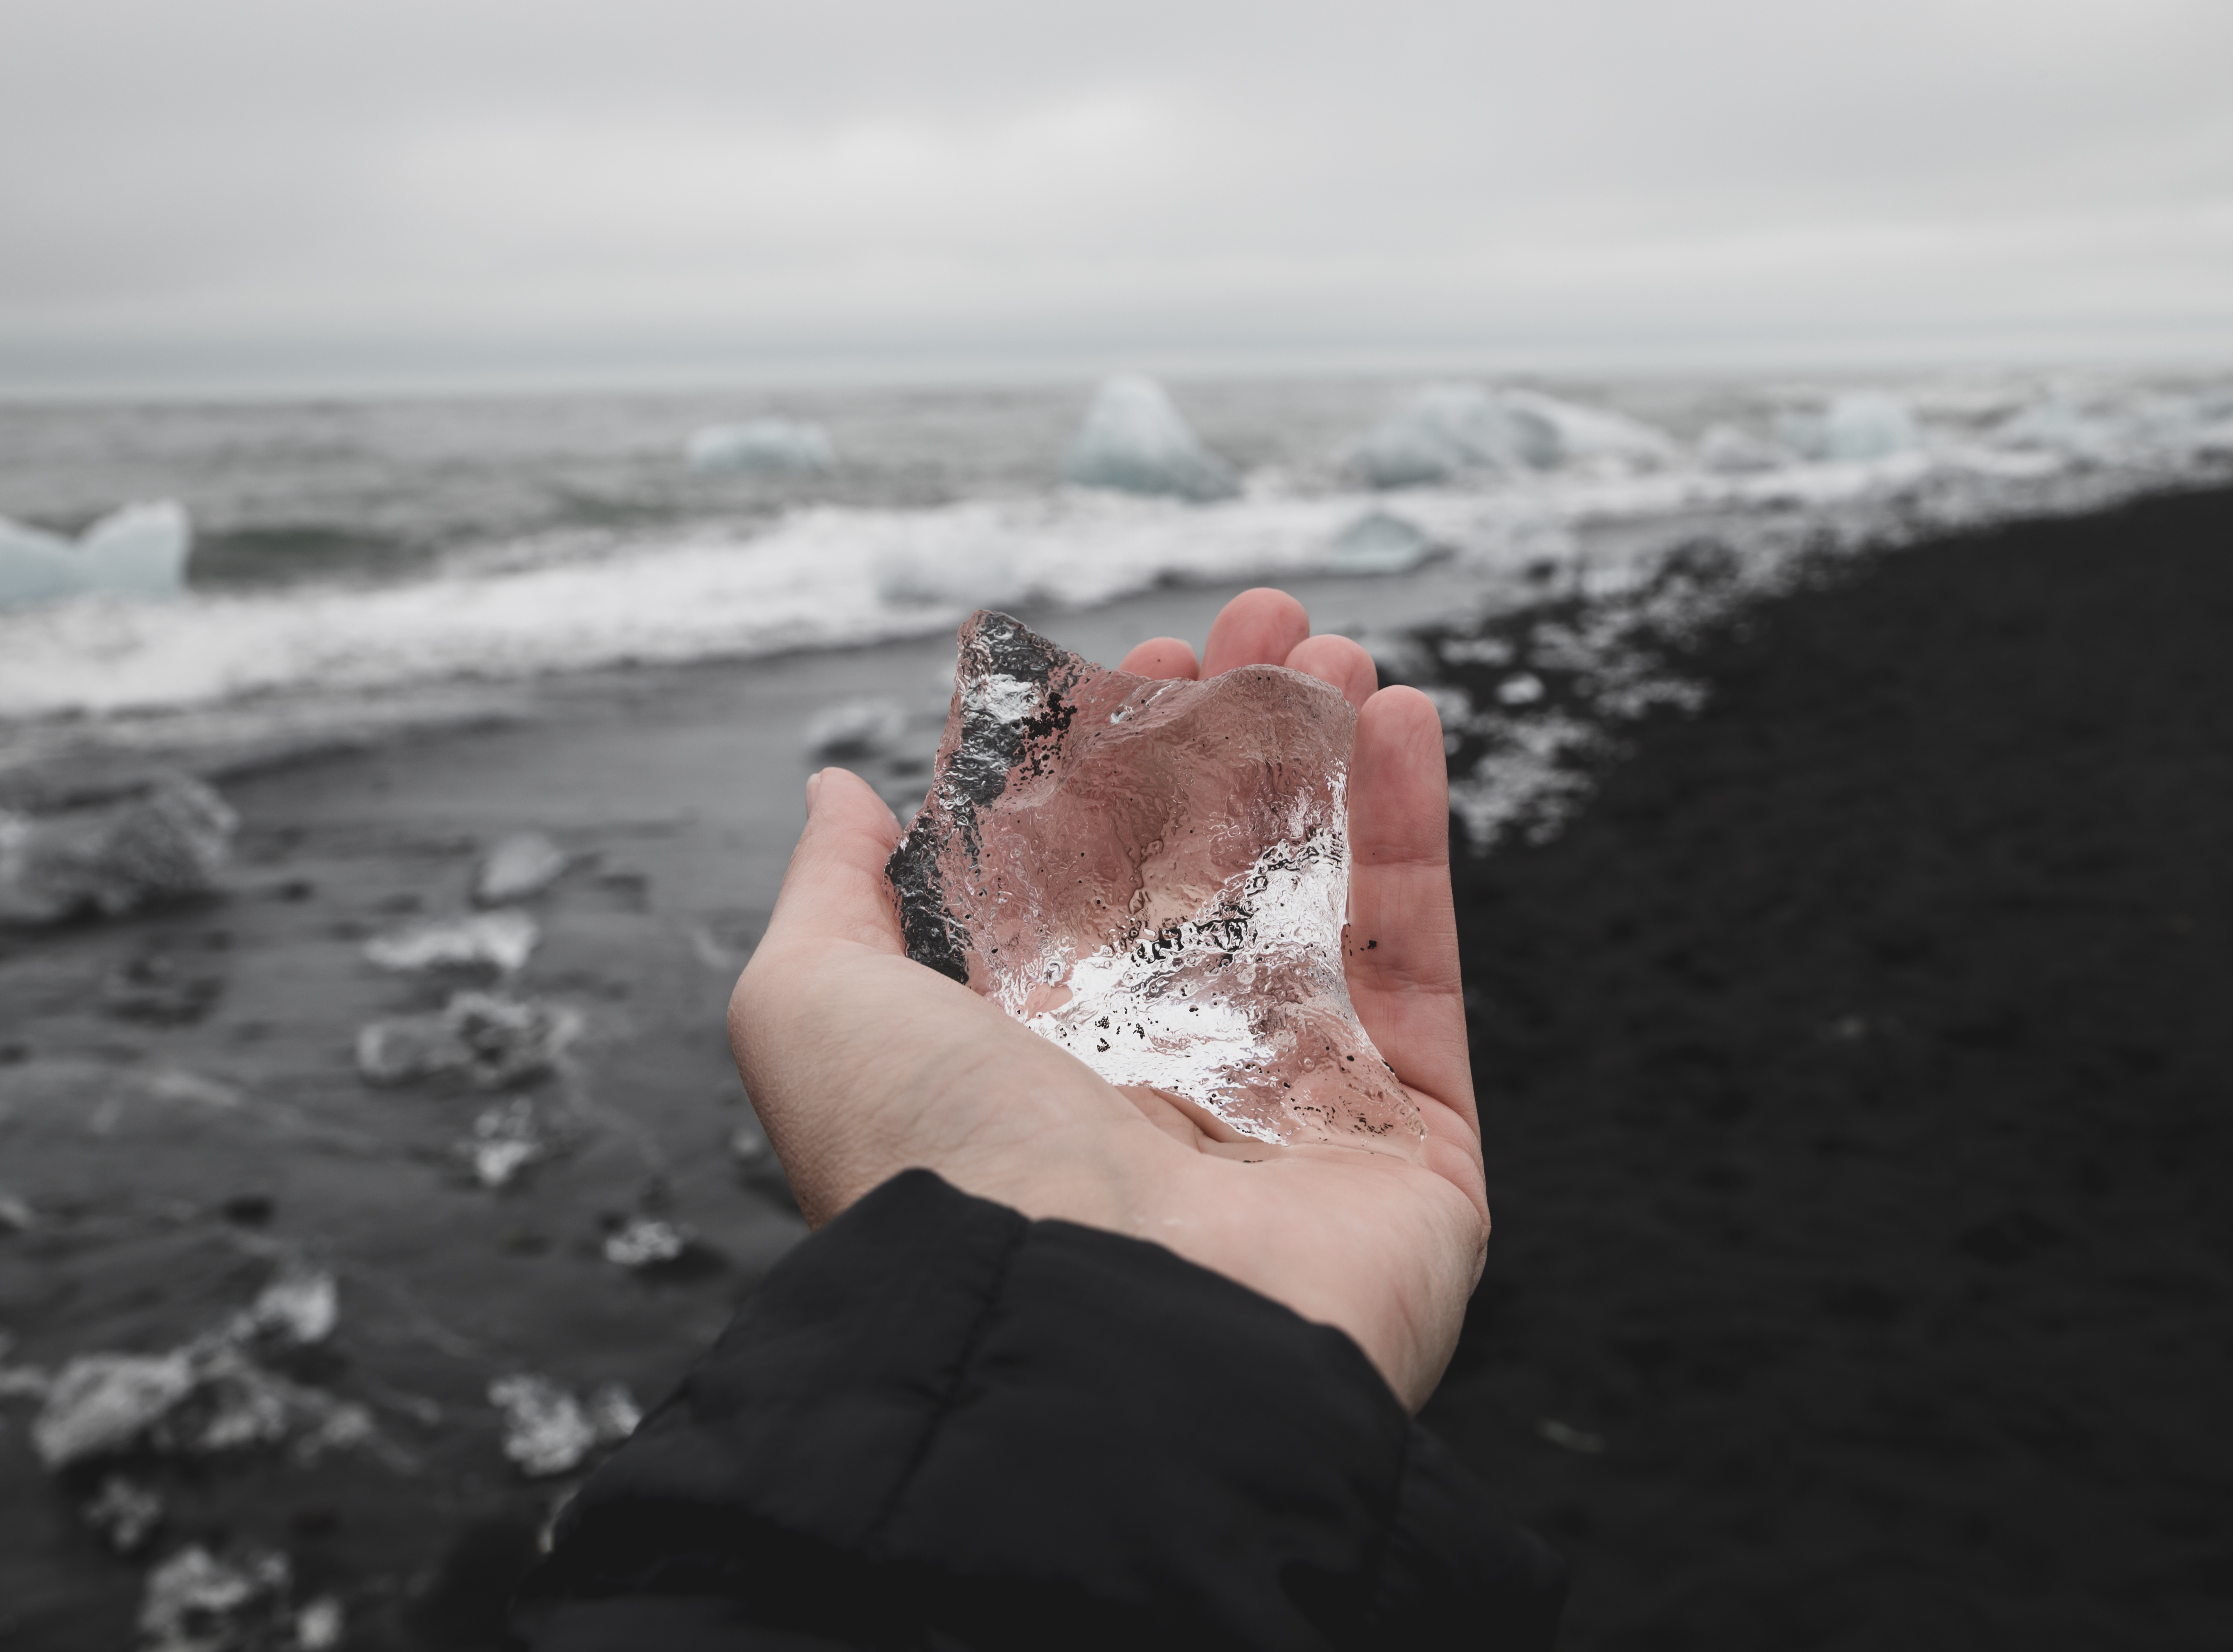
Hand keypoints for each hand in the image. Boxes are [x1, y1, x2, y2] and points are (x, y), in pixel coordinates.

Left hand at [727, 590, 1485, 1408]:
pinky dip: (1415, 838)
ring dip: (1334, 760)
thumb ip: (830, 896)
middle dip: (1238, 734)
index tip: (1145, 662)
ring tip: (1341, 647)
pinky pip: (1418, 968)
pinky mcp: (1407, 1140)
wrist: (1091, 1331)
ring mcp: (1290, 1107)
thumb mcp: (814, 1008)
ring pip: (1325, 903)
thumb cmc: (941, 1165)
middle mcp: (1158, 1078)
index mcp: (1030, 1053)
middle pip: (1215, 871)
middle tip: (1262, 621)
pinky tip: (1405, 717)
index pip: (1088, 874)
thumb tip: (840, 793)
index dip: (1119, 756)